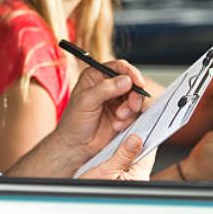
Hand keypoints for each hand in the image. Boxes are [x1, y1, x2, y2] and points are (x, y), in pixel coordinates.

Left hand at [4, 59, 147, 178]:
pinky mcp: (123, 114)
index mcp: (96, 76)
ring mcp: (116, 100)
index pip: (118, 67)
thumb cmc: (74, 122)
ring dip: (131, 109)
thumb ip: (105, 89)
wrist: (76, 146)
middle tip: (131, 106)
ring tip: (119, 118)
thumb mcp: (86, 101)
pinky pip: (135, 112)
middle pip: (132, 82)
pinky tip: (117, 125)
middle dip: (133, 95)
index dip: (131, 73)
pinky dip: (129, 119)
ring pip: (135, 97)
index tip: (138, 82)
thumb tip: (125, 80)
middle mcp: (108, 86)